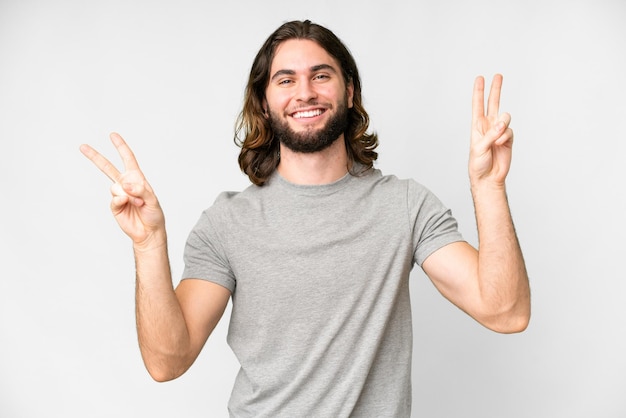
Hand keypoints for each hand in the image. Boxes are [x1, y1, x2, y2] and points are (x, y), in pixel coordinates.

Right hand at [80, 133, 165, 248]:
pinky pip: (114, 199)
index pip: (128, 159)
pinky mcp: (114, 205)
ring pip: (115, 187)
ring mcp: (119, 194)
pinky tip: (128, 204)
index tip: (113, 135)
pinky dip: (121, 201)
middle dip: (95, 157)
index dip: (121, 147)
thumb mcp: (153, 199)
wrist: (148, 231)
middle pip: (107, 167)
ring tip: (138, 203)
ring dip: (129, 195)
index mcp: (137, 178)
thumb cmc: (154, 214)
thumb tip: (125, 185)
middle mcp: (125, 184)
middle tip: (82, 146)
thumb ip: (141, 190)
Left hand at [469, 74, 513, 187]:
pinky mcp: (508, 138)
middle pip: (493, 104)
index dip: (478, 92)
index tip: (480, 78)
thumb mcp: (479, 148)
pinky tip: (500, 144)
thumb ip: (490, 135)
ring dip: (502, 125)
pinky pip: (510, 131)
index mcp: (477, 126)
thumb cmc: (478, 164)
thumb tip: (501, 124)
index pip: (478, 105)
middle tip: (498, 75)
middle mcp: (488, 126)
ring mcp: (499, 131)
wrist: (488, 177)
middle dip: (495, 89)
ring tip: (497, 136)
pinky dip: (505, 137)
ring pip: (505, 117)